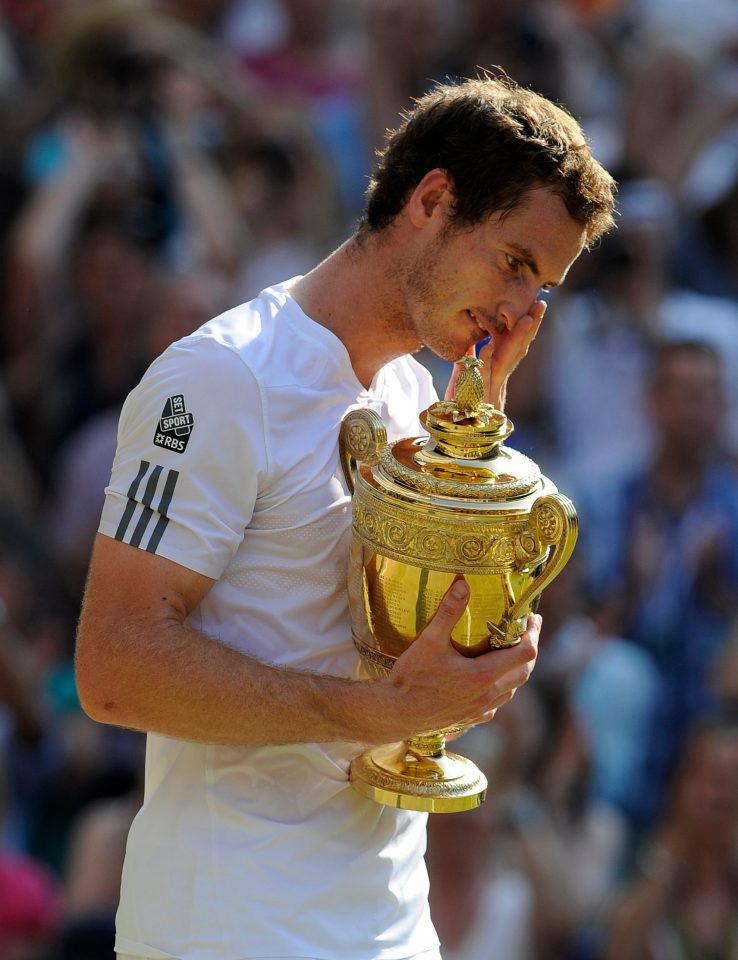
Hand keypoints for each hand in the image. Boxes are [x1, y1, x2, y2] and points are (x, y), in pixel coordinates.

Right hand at [378, 579, 539, 741]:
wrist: (396, 714)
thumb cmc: (411, 679)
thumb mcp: (429, 641)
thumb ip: (449, 612)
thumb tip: (463, 584)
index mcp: (484, 675)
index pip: (526, 653)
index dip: (533, 633)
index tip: (533, 618)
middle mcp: (488, 695)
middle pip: (524, 671)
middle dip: (528, 649)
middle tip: (525, 631)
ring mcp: (481, 709)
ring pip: (512, 688)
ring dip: (516, 669)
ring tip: (509, 651)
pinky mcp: (471, 718)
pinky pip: (497, 703)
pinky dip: (501, 688)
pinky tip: (489, 680)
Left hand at [445, 298, 546, 408]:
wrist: (452, 440)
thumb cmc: (458, 411)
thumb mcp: (462, 383)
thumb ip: (468, 363)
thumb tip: (473, 341)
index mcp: (495, 374)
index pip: (512, 346)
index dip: (524, 327)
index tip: (534, 305)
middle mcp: (497, 382)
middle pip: (517, 351)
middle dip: (529, 328)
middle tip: (540, 304)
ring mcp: (489, 392)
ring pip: (505, 363)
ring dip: (515, 341)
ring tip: (525, 319)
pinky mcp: (478, 403)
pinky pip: (482, 381)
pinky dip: (486, 364)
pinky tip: (489, 347)